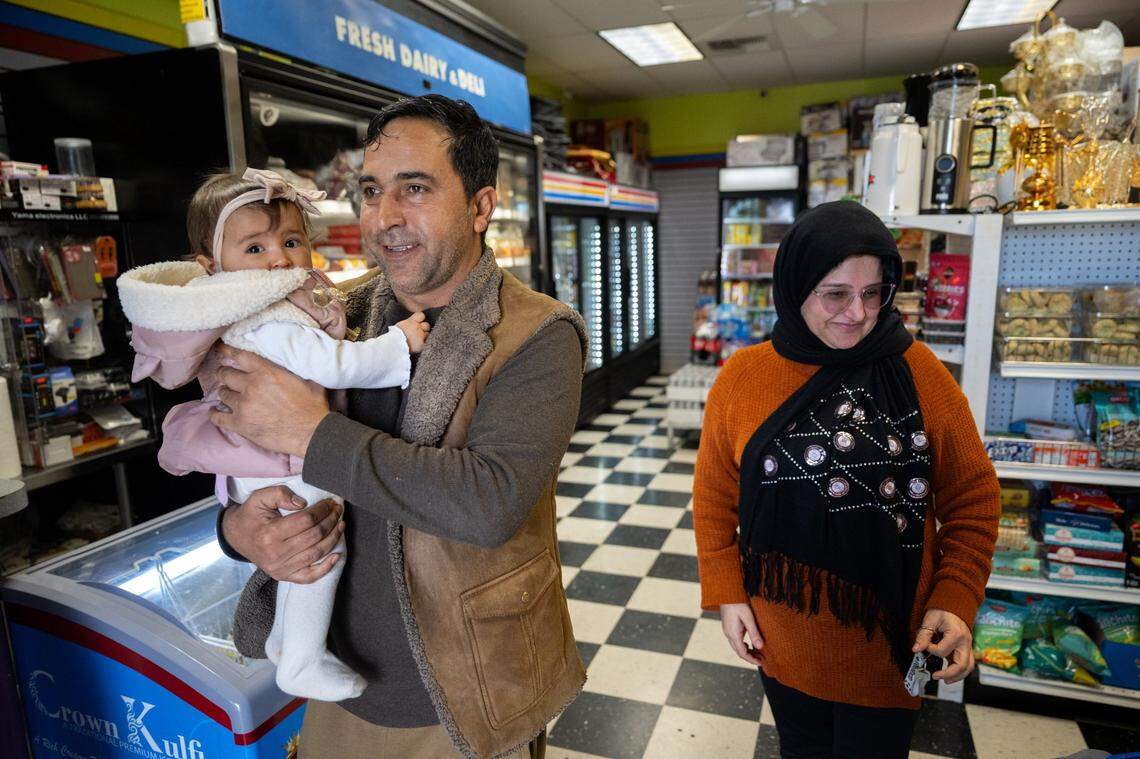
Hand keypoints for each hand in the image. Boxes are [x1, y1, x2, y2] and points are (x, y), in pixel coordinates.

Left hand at [210, 345, 328, 457]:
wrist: (310, 433)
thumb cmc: (312, 407)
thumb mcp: (308, 379)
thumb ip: (295, 369)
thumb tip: (298, 360)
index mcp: (266, 372)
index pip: (240, 356)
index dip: (228, 351)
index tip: (221, 350)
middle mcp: (251, 385)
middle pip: (225, 374)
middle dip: (224, 374)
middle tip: (225, 375)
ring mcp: (243, 405)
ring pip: (223, 394)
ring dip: (225, 393)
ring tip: (227, 395)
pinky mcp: (240, 424)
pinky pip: (218, 417)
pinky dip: (214, 414)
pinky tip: (214, 411)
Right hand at [221, 485, 345, 582]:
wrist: (236, 536)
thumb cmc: (251, 515)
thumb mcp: (259, 498)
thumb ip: (280, 494)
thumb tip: (303, 503)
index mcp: (270, 534)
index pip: (306, 521)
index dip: (322, 510)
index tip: (330, 502)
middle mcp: (276, 554)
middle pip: (314, 536)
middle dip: (331, 521)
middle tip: (338, 510)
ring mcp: (281, 568)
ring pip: (316, 554)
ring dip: (333, 538)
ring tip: (340, 524)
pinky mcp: (284, 576)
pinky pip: (309, 576)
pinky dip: (326, 568)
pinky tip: (337, 555)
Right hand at [396, 312, 429, 353]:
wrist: (394, 345)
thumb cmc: (394, 336)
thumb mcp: (399, 325)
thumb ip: (408, 323)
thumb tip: (411, 322)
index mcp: (411, 321)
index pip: (421, 315)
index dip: (420, 319)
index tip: (418, 322)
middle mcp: (417, 327)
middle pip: (427, 325)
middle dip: (424, 328)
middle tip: (417, 333)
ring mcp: (420, 336)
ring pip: (427, 334)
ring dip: (424, 337)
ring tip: (416, 341)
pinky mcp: (421, 345)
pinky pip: (425, 343)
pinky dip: (422, 345)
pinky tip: (417, 346)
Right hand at [720, 603, 763, 666]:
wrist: (726, 593)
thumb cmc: (738, 603)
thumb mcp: (748, 617)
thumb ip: (754, 633)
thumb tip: (760, 647)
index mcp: (733, 634)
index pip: (742, 653)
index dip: (752, 660)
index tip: (762, 663)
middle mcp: (728, 634)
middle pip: (739, 651)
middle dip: (750, 657)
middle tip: (762, 660)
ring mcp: (727, 631)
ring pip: (737, 647)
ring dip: (747, 652)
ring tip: (759, 653)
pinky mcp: (729, 627)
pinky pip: (736, 641)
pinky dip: (744, 645)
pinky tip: (751, 644)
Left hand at [913, 608, 974, 683]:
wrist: (954, 606)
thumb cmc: (942, 611)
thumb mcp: (930, 620)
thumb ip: (923, 635)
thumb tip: (916, 649)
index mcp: (956, 634)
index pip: (943, 650)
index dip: (931, 650)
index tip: (925, 646)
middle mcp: (966, 642)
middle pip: (962, 664)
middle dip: (949, 673)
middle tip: (935, 676)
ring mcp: (968, 646)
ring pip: (968, 666)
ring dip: (958, 676)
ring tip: (945, 681)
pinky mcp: (967, 649)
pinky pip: (967, 663)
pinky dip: (960, 671)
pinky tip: (950, 676)